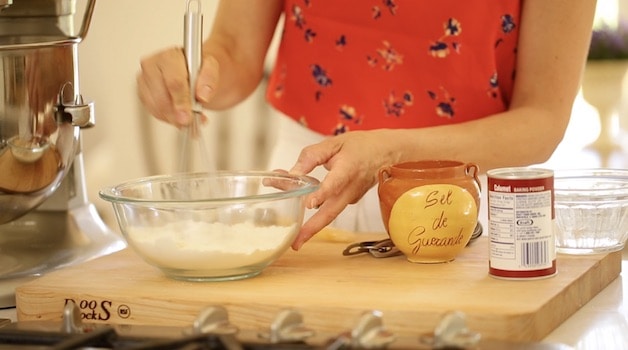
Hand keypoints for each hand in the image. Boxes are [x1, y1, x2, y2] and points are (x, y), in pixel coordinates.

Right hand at [136, 47, 218, 126]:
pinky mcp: (143, 93)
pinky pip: (154, 112)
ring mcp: (144, 80)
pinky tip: (179, 115)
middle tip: (191, 121)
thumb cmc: (197, 67)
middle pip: (162, 98)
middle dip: (178, 114)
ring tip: (190, 118)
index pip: (174, 82)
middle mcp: (152, 66)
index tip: (188, 116)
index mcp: (168, 56)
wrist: (191, 70)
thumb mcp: (211, 66)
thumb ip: (209, 78)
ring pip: (157, 108)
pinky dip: (169, 118)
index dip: (182, 101)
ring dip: (174, 118)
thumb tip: (202, 96)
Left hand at [288, 129, 399, 249]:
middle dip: (313, 229)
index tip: (309, 204)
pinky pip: (331, 206)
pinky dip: (316, 208)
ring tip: (294, 233)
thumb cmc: (361, 146)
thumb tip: (293, 173)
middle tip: (296, 243)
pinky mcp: (349, 201)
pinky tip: (302, 203)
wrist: (387, 153)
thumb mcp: (334, 143)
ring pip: (329, 213)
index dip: (322, 194)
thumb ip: (311, 156)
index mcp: (348, 169)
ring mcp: (351, 198)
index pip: (335, 183)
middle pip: (331, 212)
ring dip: (310, 223)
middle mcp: (351, 188)